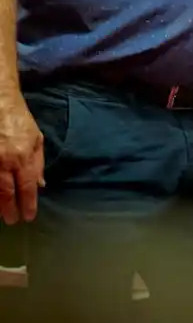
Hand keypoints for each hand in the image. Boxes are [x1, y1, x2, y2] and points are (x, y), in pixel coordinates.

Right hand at [0, 97, 43, 224]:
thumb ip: (38, 163)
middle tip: (13, 220)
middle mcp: (5, 161)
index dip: (28, 203)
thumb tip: (40, 185)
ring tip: (1, 215)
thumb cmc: (19, 120)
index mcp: (23, 156)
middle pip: (7, 192)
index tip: (28, 216)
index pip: (27, 186)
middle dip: (10, 209)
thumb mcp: (36, 138)